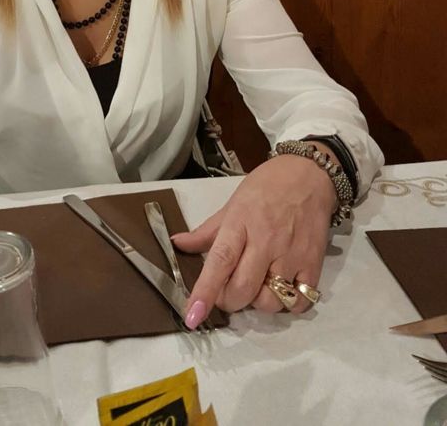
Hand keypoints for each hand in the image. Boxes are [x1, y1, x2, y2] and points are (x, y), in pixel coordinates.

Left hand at [172, 154, 337, 328]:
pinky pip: (298, 302)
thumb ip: (206, 230)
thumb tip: (177, 243)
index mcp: (241, 223)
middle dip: (228, 300)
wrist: (309, 174)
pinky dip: (286, 305)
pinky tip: (280, 288)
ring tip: (257, 284)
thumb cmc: (267, 186)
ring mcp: (292, 255)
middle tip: (226, 289)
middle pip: (243, 290)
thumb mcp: (232, 203)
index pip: (220, 261)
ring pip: (270, 302)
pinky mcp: (314, 265)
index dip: (205, 291)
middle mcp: (266, 242)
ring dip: (257, 302)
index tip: (192, 316)